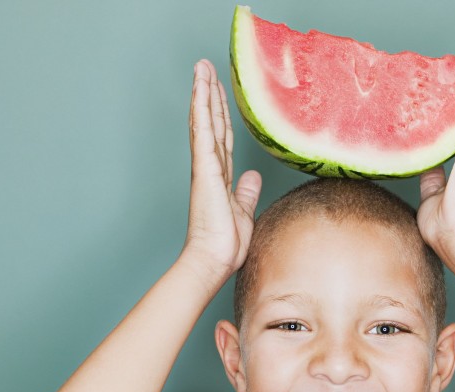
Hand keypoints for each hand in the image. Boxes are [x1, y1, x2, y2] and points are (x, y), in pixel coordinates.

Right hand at [182, 60, 261, 282]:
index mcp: (220, 177)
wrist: (213, 260)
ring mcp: (205, 166)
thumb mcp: (243, 213)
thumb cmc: (224, 244)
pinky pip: (203, 132)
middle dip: (209, 94)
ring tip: (202, 67)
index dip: (221, 114)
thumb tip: (252, 177)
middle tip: (206, 69)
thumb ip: (246, 192)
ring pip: (205, 121)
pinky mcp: (205, 169)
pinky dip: (202, 108)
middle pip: (211, 123)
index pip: (222, 138)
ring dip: (203, 92)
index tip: (218, 93)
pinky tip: (202, 89)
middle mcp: (210, 167)